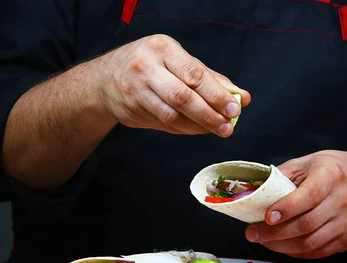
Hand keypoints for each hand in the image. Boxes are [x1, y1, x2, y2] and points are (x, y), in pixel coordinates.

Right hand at [99, 34, 249, 136]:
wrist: (104, 80)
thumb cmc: (151, 66)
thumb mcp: (177, 61)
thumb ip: (210, 78)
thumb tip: (242, 97)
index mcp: (162, 49)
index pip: (194, 74)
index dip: (216, 94)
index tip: (235, 108)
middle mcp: (146, 68)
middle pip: (182, 97)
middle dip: (209, 114)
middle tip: (228, 126)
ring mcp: (136, 91)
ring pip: (172, 115)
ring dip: (198, 126)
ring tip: (216, 130)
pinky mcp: (132, 111)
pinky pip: (164, 125)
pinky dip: (185, 130)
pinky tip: (197, 129)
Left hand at [244, 150, 346, 258]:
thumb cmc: (332, 171)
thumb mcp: (307, 163)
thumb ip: (282, 175)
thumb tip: (255, 191)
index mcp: (332, 176)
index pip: (309, 196)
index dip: (286, 209)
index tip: (266, 217)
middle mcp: (343, 200)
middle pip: (306, 224)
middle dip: (274, 233)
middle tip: (252, 233)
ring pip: (310, 243)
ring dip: (281, 246)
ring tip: (263, 241)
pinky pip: (317, 252)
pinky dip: (295, 252)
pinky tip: (281, 245)